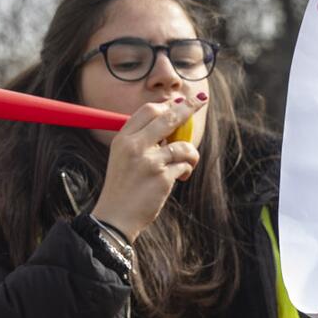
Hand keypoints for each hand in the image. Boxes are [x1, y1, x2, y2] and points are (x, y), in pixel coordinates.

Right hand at [90, 96, 202, 242]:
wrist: (115, 217)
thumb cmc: (123, 186)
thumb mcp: (123, 156)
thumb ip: (141, 138)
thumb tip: (171, 119)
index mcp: (123, 139)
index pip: (148, 110)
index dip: (168, 104)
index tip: (181, 102)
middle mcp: (135, 146)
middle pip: (168, 117)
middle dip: (189, 107)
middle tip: (202, 100)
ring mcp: (149, 162)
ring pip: (183, 145)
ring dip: (191, 153)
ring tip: (188, 162)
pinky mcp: (162, 178)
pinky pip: (184, 166)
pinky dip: (186, 170)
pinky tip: (180, 177)